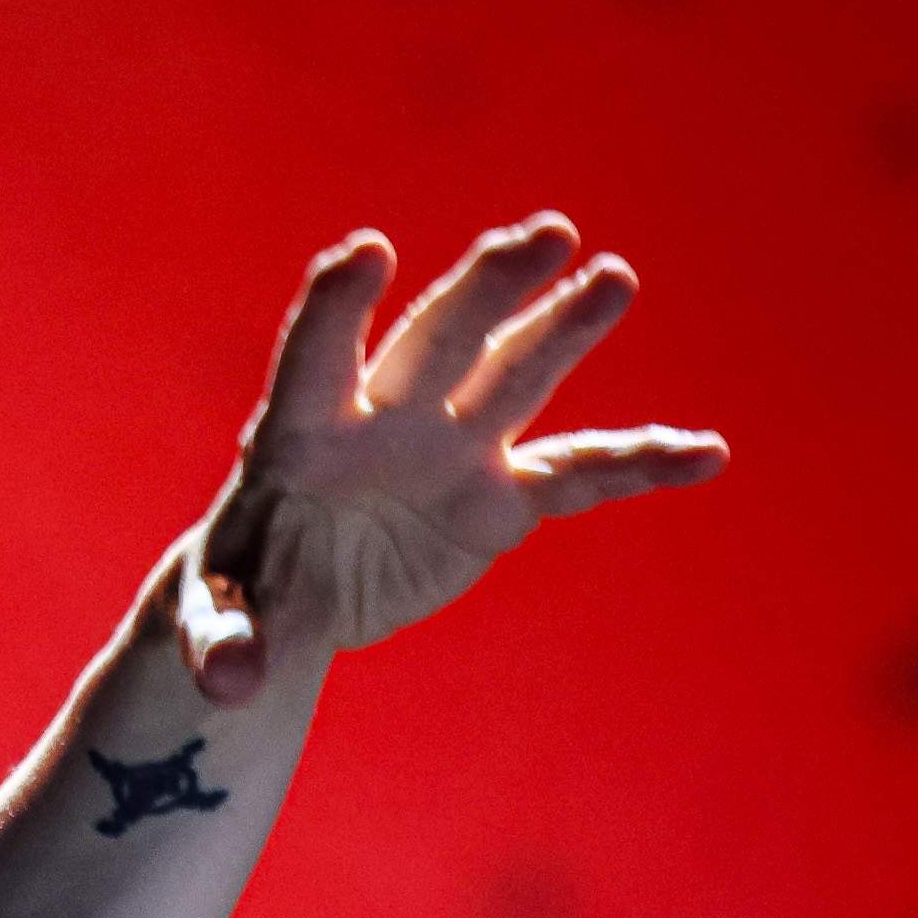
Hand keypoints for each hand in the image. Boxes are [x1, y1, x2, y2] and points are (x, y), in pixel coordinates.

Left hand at [179, 213, 728, 703]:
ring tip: (613, 279)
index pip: (315, 361)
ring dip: (564, 329)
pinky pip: (577, 475)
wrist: (288, 591)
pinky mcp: (497, 495)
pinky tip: (704, 454)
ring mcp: (450, 448)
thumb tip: (229, 682)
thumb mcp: (213, 619)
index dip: (337, 309)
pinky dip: (636, 465)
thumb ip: (219, 641)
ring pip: (513, 376)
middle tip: (547, 235)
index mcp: (299, 435)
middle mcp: (383, 419)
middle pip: (436, 341)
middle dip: (488, 290)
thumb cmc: (238, 586)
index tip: (365, 251)